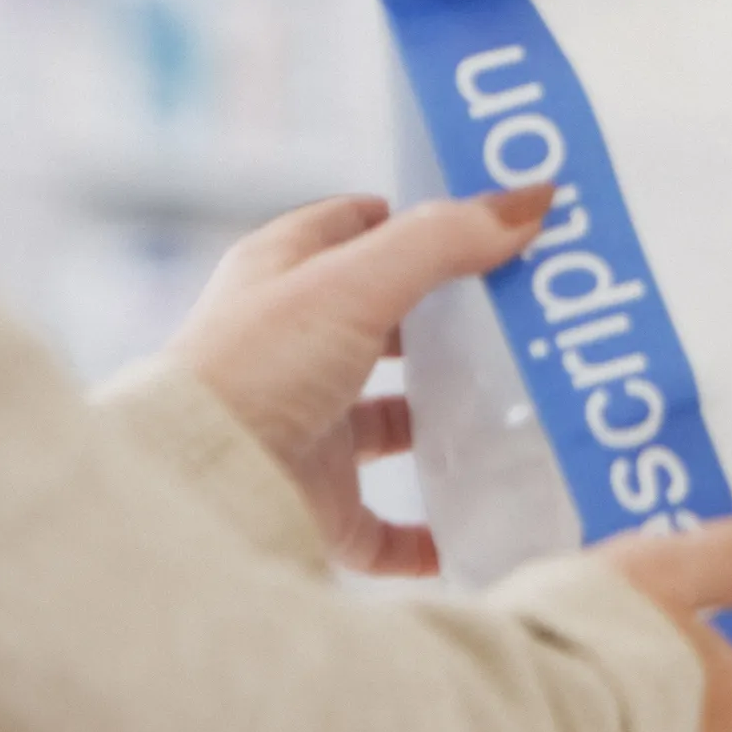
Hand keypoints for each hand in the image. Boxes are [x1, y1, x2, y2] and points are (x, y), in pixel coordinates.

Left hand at [158, 188, 553, 578]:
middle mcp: (290, 351)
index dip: (415, 220)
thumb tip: (532, 200)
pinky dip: (431, 531)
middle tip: (523, 318)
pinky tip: (480, 522)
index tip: (490, 225)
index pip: (353, 228)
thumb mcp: (354, 283)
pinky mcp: (318, 506)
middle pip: (382, 326)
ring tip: (519, 412)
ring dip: (445, 422)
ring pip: (388, 424)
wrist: (200, 488)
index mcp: (282, 278)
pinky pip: (386, 527)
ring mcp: (304, 430)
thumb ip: (442, 240)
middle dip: (446, 324)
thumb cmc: (256, 367)